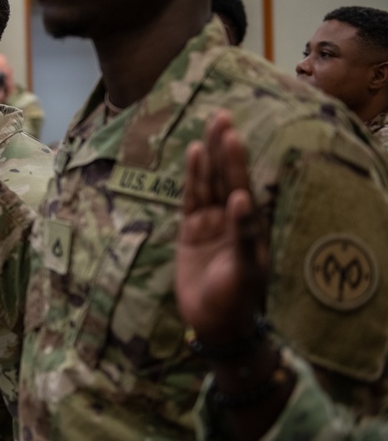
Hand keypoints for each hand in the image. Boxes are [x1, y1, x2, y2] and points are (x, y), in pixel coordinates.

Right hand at [176, 111, 267, 344]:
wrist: (213, 323)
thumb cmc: (236, 300)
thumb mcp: (244, 270)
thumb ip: (243, 233)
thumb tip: (240, 198)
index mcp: (249, 227)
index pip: (242, 185)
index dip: (236, 160)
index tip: (233, 133)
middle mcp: (231, 219)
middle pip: (226, 176)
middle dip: (224, 148)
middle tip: (222, 116)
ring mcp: (210, 224)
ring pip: (208, 183)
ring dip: (208, 157)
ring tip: (209, 128)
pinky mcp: (191, 232)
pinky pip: (191, 200)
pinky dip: (192, 179)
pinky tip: (194, 157)